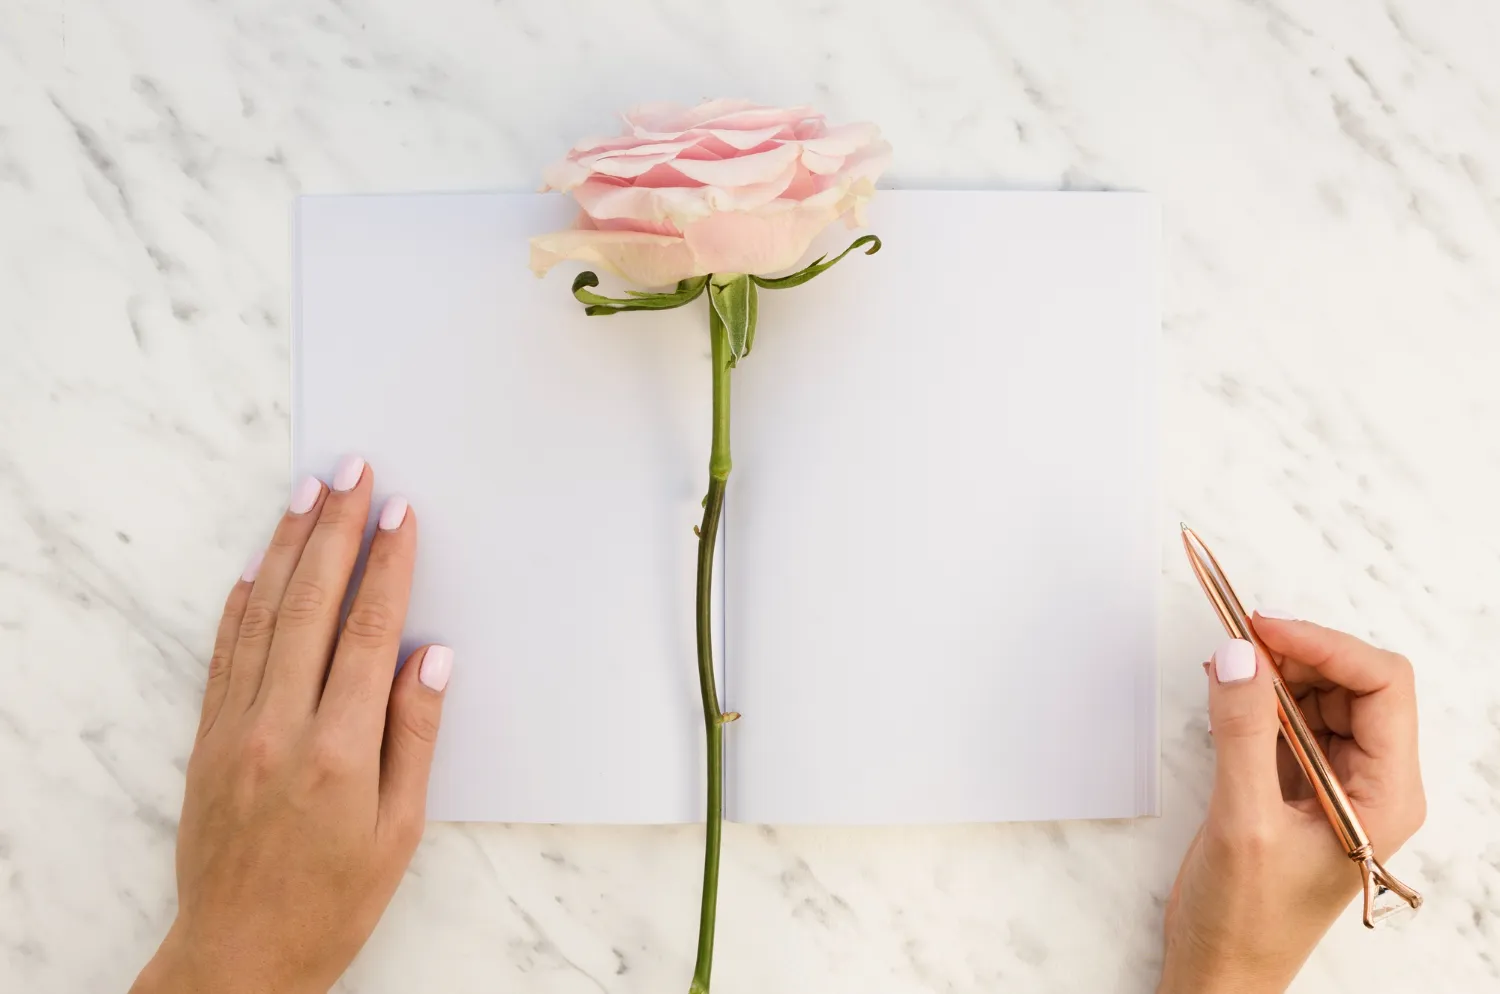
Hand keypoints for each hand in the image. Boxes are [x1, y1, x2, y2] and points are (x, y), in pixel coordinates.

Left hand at [132, 458, 451, 993]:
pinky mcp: (208, 738)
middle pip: (309, 604)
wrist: (239, 955)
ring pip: (261, 616)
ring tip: (305, 493)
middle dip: (334, 529)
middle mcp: (278, 727)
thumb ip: (414, 736)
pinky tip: (257, 566)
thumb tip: (429, 658)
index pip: (366, 631)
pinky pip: (224, 654)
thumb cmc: (331, 901)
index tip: (399, 513)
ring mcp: (234, 728)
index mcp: (338, 750)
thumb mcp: (399, 830)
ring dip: (286, 546)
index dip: (386, 565)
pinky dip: (241, 603)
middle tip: (351, 470)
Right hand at [1159, 614, 1424, 993]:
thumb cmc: (1246, 921)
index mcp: (1385, 797)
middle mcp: (1371, 786)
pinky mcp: (1298, 788)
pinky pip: (1291, 722)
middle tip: (1237, 642)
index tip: (1263, 629)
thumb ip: (1242, 731)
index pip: (1383, 687)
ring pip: (1323, 697)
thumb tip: (1239, 654)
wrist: (1219, 973)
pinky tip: (1227, 696)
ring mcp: (1335, 785)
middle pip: (1356, 684)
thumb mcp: (1242, 821)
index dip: (1326, 646)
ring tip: (1227, 670)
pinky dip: (1260, 699)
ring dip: (1278, 674)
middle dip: (1300, 653)